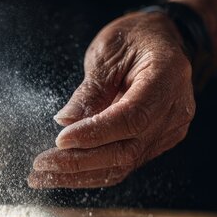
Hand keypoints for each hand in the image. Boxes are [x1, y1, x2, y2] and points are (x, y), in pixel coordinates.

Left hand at [29, 12, 195, 188]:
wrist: (163, 40)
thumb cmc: (135, 39)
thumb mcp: (108, 53)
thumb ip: (90, 90)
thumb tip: (65, 122)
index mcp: (167, 79)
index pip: (131, 118)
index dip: (94, 134)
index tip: (60, 140)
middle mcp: (174, 111)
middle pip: (126, 150)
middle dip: (79, 161)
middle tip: (42, 164)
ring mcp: (169, 131)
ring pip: (123, 165)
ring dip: (80, 174)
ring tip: (43, 176)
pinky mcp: (156, 144)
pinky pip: (123, 165)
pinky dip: (92, 172)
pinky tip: (63, 175)